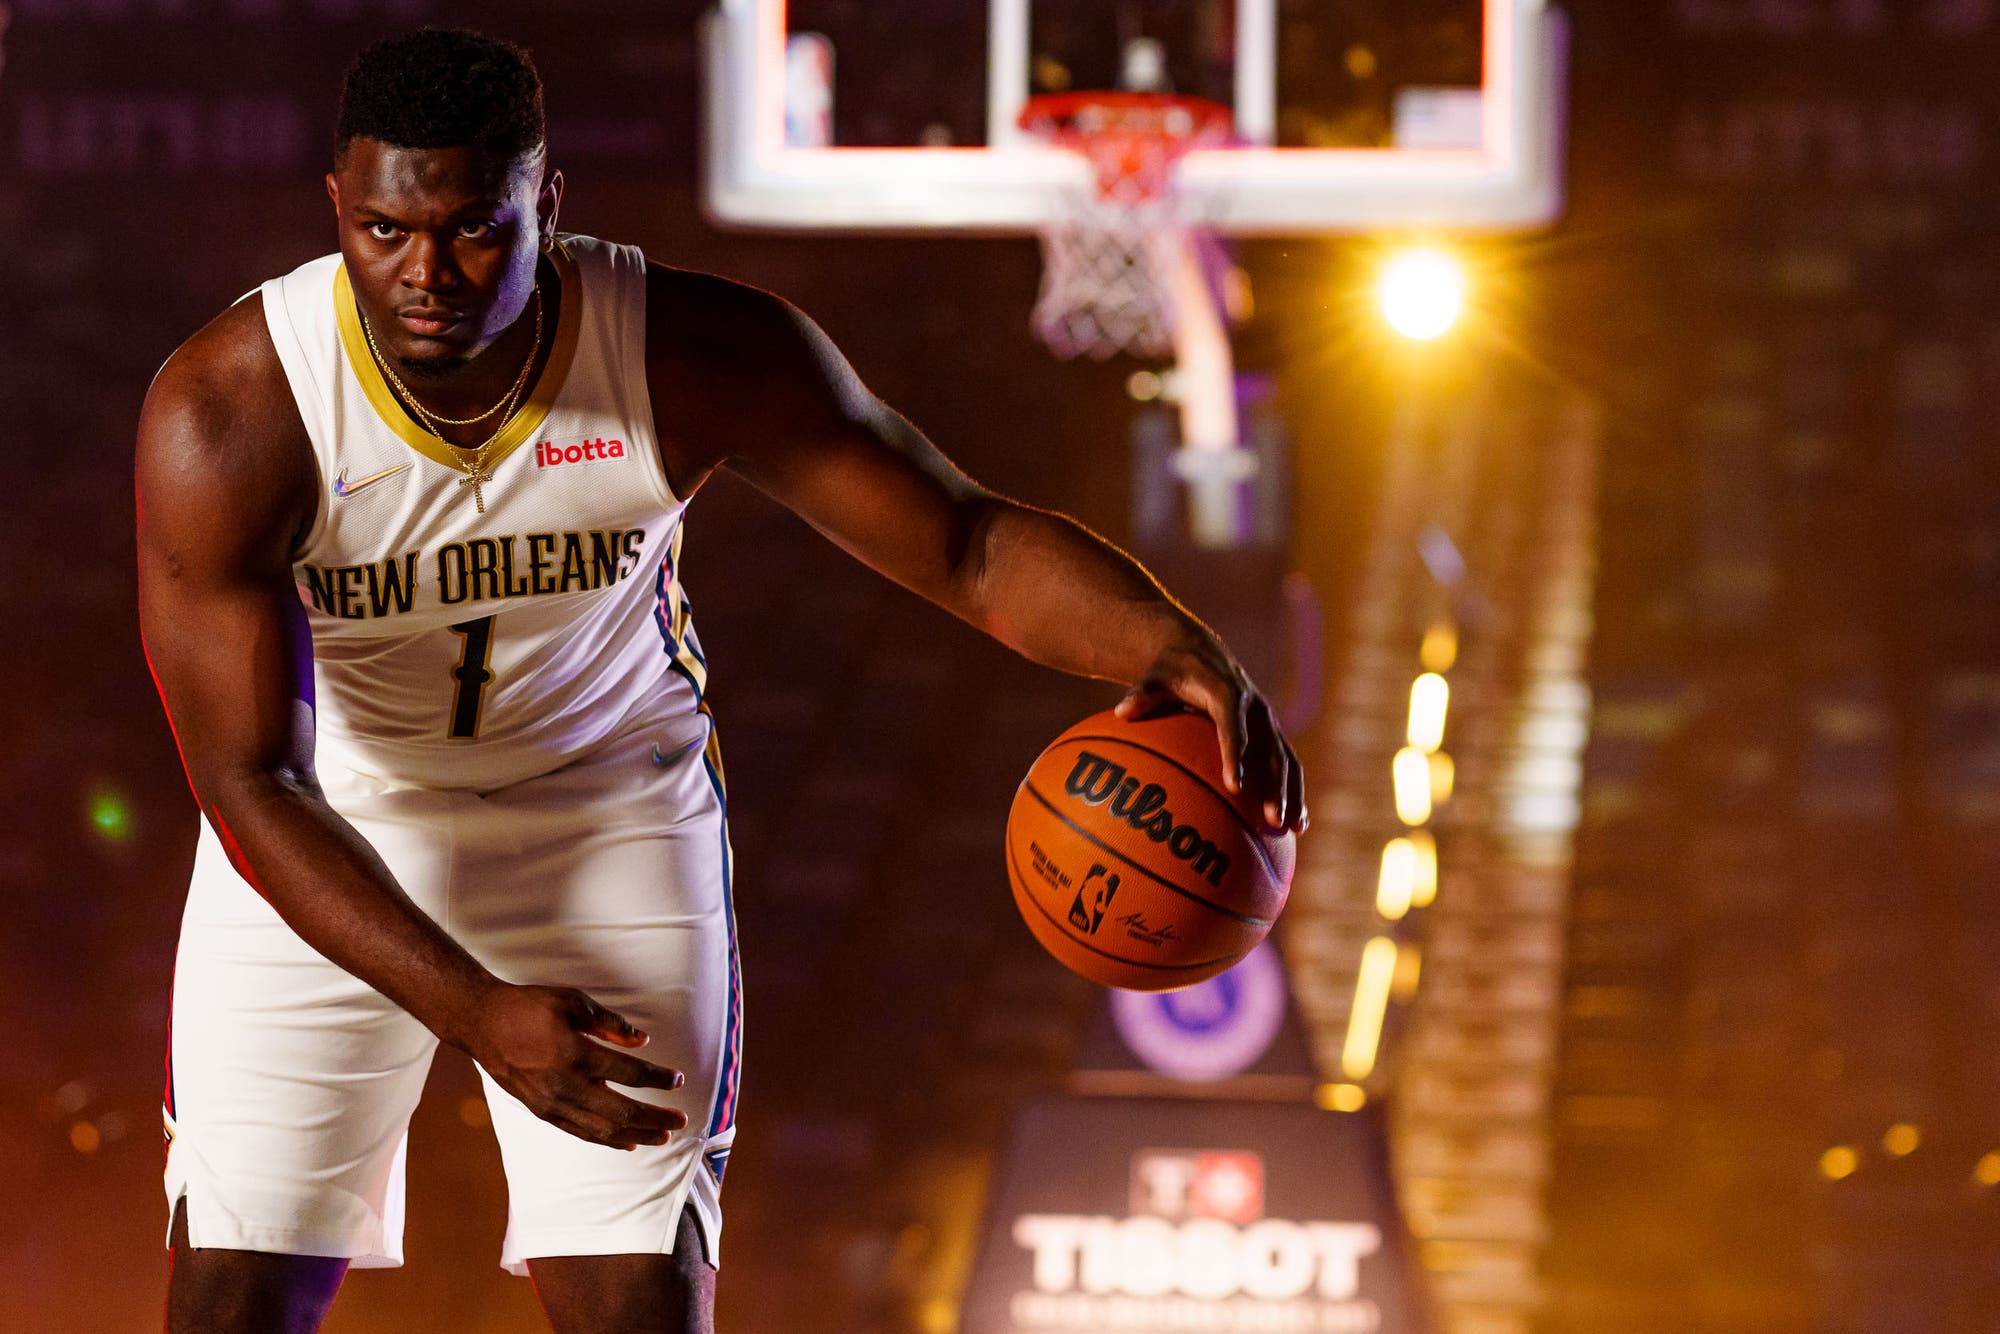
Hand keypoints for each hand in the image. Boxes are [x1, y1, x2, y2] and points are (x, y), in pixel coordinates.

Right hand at [463, 984, 688, 1149]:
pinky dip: (607, 1140)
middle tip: (681, 1121)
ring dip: (637, 1135)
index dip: (657, 1078)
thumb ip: (610, 1023)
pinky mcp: (542, 1112)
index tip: (678, 1080)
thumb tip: (642, 1041)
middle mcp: (566, 1085)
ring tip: (663, 1137)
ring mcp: (552, 1103)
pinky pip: (581, 1132)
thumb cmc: (529, 1007)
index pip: (629, 1072)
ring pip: (603, 1129)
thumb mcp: (573, 1002)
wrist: (482, 1024)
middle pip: (622, 1110)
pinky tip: (627, 1142)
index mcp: (576, 1053)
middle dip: (655, 1118)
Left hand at [1115, 630, 1307, 834]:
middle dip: (1274, 785)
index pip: (1233, 726)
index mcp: (1226, 693)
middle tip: (1272, 819)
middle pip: (1269, 749)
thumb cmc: (1171, 671)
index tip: (1235, 786)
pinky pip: (1286, 763)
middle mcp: (1254, 708)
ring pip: (1286, 759)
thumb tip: (1121, 711)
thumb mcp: (1154, 678)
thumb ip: (1142, 694)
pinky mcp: (1271, 732)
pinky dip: (1294, 791)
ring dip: (1292, 793)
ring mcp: (1266, 721)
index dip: (1236, 755)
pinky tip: (1296, 825)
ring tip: (1294, 829)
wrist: (1198, 652)